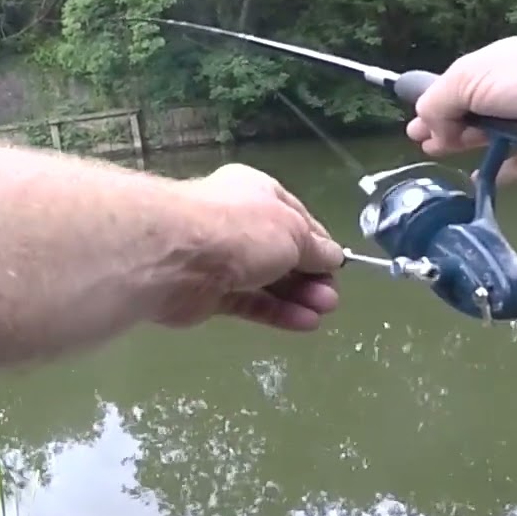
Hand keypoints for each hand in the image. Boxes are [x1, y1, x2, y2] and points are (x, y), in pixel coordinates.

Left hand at [155, 163, 343, 331]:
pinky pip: (250, 302)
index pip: (296, 218)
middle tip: (332, 297)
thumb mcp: (292, 232)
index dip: (319, 243)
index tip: (338, 266)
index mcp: (256, 192)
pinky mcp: (208, 293)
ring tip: (324, 311)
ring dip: (298, 296)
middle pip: (282, 252)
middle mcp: (237, 223)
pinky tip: (304, 323)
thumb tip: (334, 257)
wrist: (177, 257)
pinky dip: (277, 312)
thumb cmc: (242, 230)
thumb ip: (315, 248)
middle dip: (311, 274)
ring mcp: (221, 259)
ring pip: (267, 280)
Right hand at [405, 34, 516, 183]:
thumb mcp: (475, 79)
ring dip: (469, 148)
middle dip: (446, 128)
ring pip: (494, 139)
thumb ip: (441, 100)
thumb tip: (428, 124)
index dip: (433, 107)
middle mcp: (513, 92)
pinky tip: (483, 182)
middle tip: (425, 147)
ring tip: (446, 159)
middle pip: (471, 113)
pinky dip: (501, 173)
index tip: (415, 130)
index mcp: (493, 67)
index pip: (455, 87)